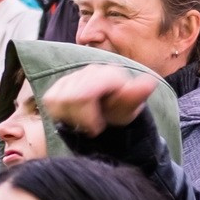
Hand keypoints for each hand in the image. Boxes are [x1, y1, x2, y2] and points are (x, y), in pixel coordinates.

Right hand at [39, 62, 160, 137]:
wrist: (111, 114)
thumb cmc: (121, 112)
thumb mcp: (130, 109)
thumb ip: (136, 96)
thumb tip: (149, 82)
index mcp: (108, 75)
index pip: (82, 95)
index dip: (87, 117)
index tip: (97, 128)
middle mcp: (89, 70)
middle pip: (68, 99)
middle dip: (79, 119)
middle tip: (93, 126)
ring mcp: (72, 76)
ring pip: (56, 100)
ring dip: (70, 117)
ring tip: (85, 120)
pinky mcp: (58, 85)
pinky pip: (50, 101)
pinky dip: (61, 114)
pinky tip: (75, 116)